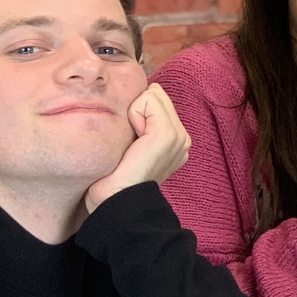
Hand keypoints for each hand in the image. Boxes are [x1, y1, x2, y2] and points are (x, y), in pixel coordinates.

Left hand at [84, 82, 190, 213]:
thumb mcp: (130, 146)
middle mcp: (182, 138)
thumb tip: (130, 100)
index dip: (137, 112)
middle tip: (129, 141)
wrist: (117, 202)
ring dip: (134, 113)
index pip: (157, 100)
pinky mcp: (168, 135)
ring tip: (130, 142)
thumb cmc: (114, 178)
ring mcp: (179, 137)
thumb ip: (139, 124)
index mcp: (176, 141)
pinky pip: (149, 100)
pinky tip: (132, 140)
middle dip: (138, 109)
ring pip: (153, 95)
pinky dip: (133, 114)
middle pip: (157, 94)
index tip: (130, 141)